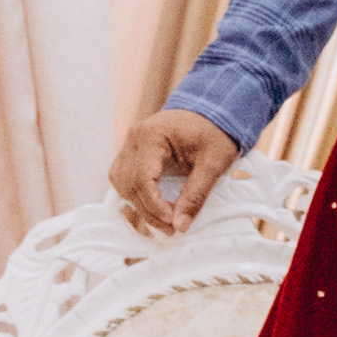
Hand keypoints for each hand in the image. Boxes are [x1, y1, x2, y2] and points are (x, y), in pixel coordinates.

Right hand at [113, 106, 242, 235]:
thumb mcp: (213, 163)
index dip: (154, 206)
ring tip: (165, 219)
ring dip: (140, 204)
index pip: (142, 179)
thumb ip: (196, 194)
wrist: (214, 109)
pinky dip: (137, 194)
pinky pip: (125, 177)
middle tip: (173, 227)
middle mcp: (134, 139)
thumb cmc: (215, 130)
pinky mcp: (134, 151)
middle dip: (148, 210)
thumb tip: (180, 225)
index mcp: (151, 135)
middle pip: (128, 184)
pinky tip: (156, 206)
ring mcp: (131, 144)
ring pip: (121, 183)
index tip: (173, 223)